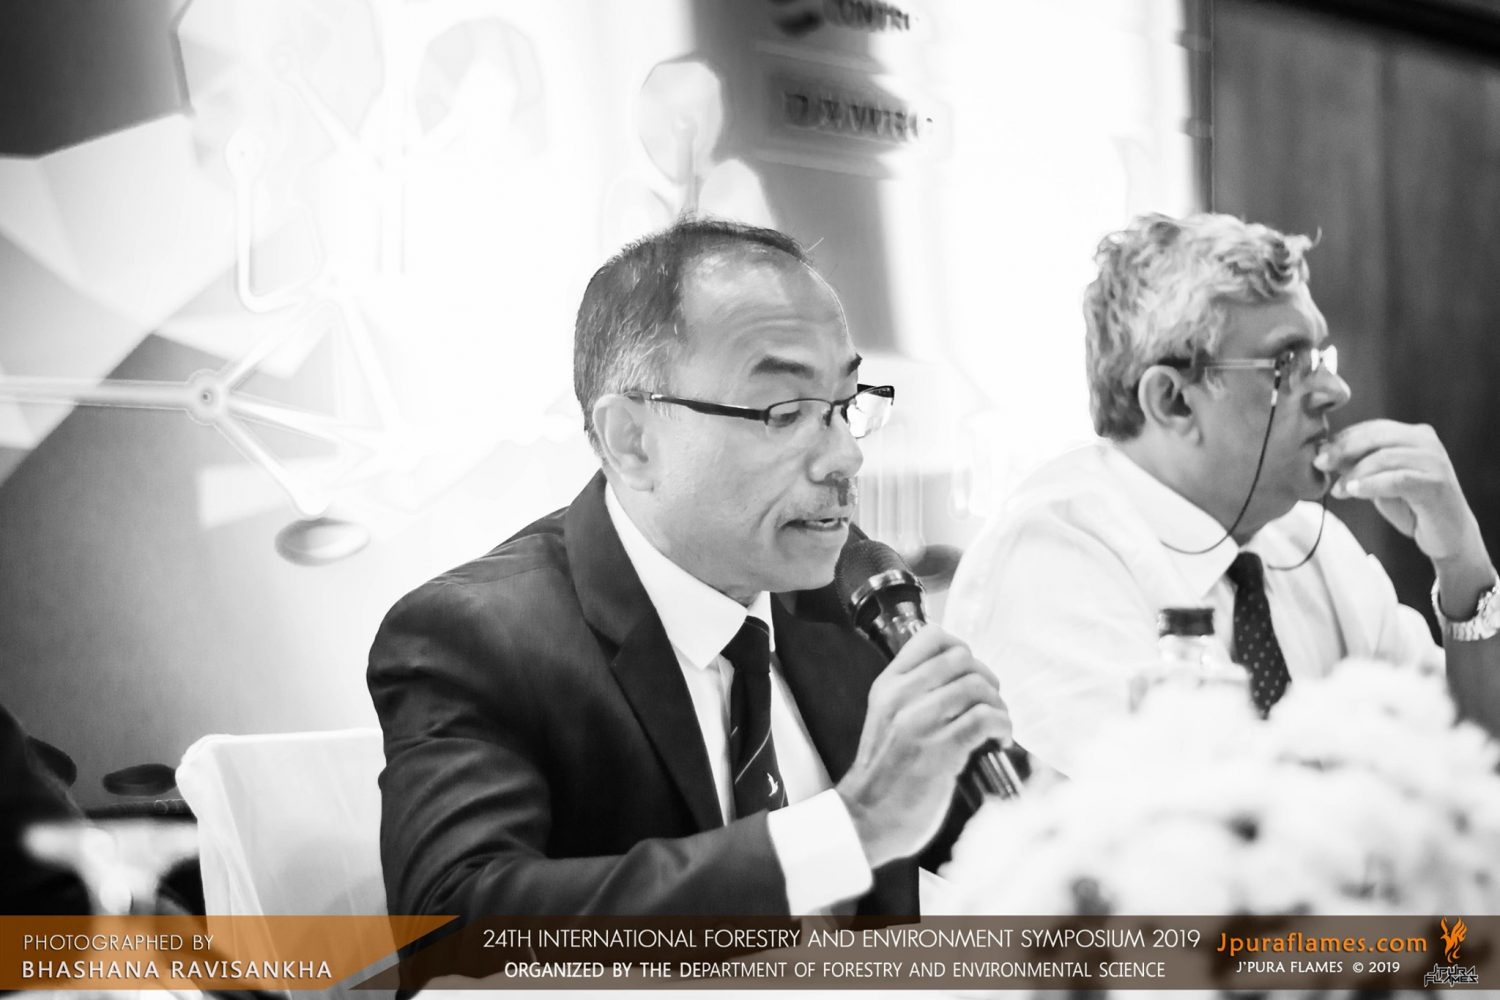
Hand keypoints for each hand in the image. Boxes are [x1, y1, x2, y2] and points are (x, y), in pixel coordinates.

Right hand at [836, 626, 1009, 868]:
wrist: (865, 819)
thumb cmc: (884, 775)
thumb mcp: (886, 720)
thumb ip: (913, 695)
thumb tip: (960, 680)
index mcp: (888, 685)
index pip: (931, 637)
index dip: (961, 648)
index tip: (971, 671)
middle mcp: (902, 697)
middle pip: (963, 659)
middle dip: (987, 679)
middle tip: (990, 703)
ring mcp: (920, 723)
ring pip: (977, 687)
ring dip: (998, 706)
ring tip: (997, 725)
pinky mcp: (941, 751)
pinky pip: (984, 719)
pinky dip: (1002, 726)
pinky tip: (1000, 741)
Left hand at [1316, 419, 1483, 561]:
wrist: (1447, 536)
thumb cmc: (1411, 507)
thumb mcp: (1379, 482)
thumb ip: (1358, 466)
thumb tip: (1323, 454)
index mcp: (1414, 435)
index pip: (1372, 428)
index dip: (1343, 439)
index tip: (1319, 453)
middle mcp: (1426, 442)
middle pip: (1376, 437)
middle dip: (1343, 450)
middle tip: (1320, 464)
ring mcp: (1434, 461)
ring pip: (1384, 457)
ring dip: (1355, 473)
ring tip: (1338, 489)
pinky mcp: (1436, 483)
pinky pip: (1397, 479)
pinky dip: (1371, 484)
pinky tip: (1353, 491)